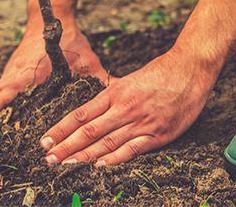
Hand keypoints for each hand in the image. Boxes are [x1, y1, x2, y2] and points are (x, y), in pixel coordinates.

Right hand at [0, 21, 108, 120]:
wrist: (52, 17)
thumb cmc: (70, 38)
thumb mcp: (86, 58)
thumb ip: (99, 76)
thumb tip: (118, 89)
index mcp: (37, 68)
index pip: (16, 86)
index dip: (1, 100)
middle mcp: (22, 69)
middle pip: (2, 89)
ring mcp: (16, 68)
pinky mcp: (15, 68)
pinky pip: (0, 83)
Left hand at [39, 51, 213, 166]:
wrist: (190, 69)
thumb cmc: (162, 71)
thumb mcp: (133, 77)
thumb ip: (115, 91)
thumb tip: (99, 96)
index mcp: (116, 92)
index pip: (82, 113)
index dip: (62, 128)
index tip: (46, 139)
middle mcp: (125, 108)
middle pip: (89, 131)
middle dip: (66, 146)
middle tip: (48, 158)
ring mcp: (141, 122)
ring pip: (107, 142)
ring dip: (84, 156)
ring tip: (65, 165)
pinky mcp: (159, 134)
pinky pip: (133, 149)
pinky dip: (115, 159)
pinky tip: (99, 166)